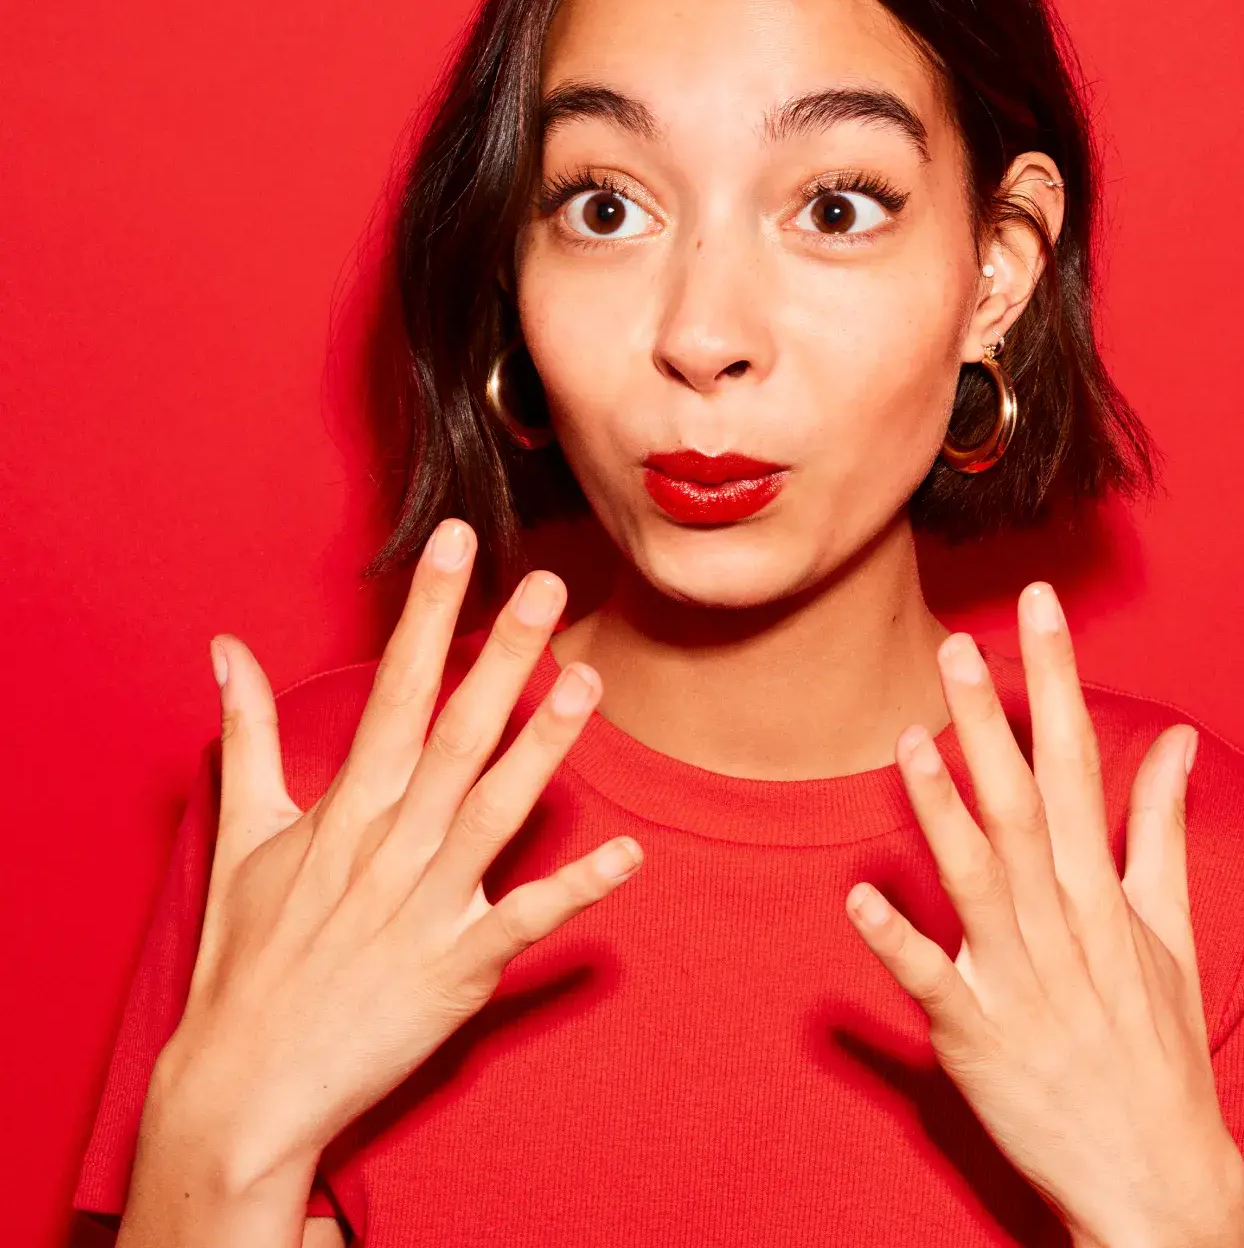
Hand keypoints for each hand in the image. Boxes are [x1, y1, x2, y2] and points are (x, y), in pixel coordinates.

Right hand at [146, 518, 643, 1197]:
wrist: (241, 1088)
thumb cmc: (246, 956)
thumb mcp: (242, 835)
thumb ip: (247, 734)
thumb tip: (226, 649)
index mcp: (347, 808)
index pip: (393, 687)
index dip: (426, 610)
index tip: (453, 542)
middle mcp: (389, 846)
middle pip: (453, 734)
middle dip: (500, 656)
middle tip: (545, 586)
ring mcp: (425, 908)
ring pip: (493, 812)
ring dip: (542, 748)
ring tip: (587, 680)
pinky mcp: (456, 970)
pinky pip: (524, 923)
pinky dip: (576, 892)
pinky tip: (628, 855)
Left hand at [845, 582, 1243, 1247]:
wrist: (1158, 1175)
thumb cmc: (1158, 1041)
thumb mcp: (1171, 927)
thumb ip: (1158, 826)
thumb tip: (1175, 740)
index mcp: (1102, 889)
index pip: (1077, 762)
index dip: (1058, 679)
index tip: (1040, 606)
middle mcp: (1061, 923)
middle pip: (1021, 806)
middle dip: (990, 722)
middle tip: (954, 645)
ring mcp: (1019, 981)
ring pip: (977, 881)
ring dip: (941, 811)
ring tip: (908, 742)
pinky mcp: (977, 1037)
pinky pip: (932, 984)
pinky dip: (897, 942)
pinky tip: (857, 896)